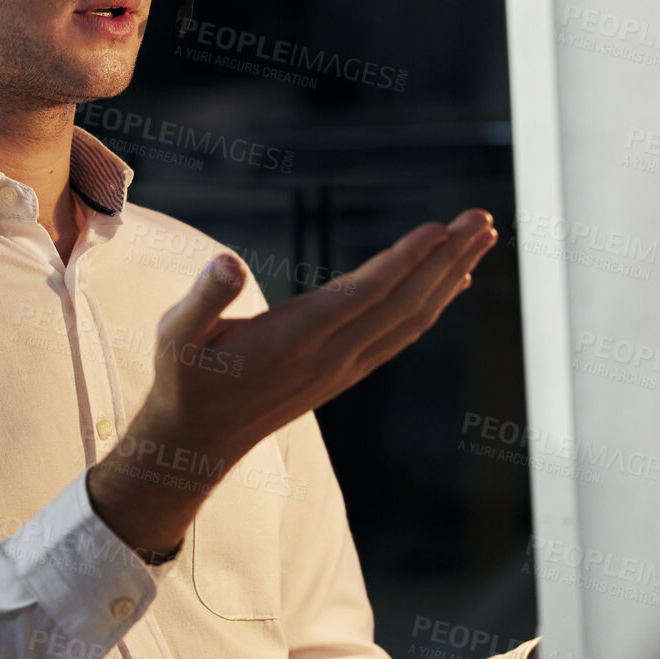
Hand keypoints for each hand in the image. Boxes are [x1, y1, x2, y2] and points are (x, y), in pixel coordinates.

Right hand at [88, 210, 498, 557]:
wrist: (197, 441)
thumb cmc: (185, 379)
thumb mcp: (176, 334)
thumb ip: (204, 297)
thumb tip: (226, 263)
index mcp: (293, 340)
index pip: (363, 296)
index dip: (404, 262)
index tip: (440, 228)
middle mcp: (329, 356)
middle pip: (403, 303)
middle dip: (447, 259)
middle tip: (484, 218)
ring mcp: (342, 367)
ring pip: (410, 319)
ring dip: (450, 276)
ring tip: (481, 238)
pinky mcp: (344, 372)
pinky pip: (400, 334)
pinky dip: (432, 304)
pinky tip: (452, 283)